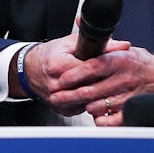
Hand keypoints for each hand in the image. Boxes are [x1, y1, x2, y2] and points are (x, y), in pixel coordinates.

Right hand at [14, 34, 130, 114]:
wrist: (30, 69)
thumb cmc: (51, 54)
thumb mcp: (72, 43)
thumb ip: (97, 44)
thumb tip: (122, 46)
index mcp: (57, 66)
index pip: (87, 71)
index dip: (102, 70)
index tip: (114, 68)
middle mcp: (55, 85)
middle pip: (87, 88)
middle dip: (102, 84)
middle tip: (115, 80)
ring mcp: (57, 99)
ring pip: (86, 101)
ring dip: (97, 96)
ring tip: (107, 88)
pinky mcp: (61, 109)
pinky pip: (81, 109)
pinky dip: (89, 102)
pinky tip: (94, 95)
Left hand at [26, 38, 153, 125]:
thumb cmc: (141, 64)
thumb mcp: (123, 47)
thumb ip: (102, 40)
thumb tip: (81, 21)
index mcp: (118, 61)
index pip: (92, 67)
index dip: (74, 75)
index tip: (61, 79)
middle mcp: (122, 79)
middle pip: (90, 91)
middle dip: (69, 95)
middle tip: (57, 96)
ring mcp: (127, 97)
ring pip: (96, 107)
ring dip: (84, 105)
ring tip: (76, 102)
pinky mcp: (131, 111)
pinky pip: (109, 121)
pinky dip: (99, 119)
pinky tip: (95, 114)